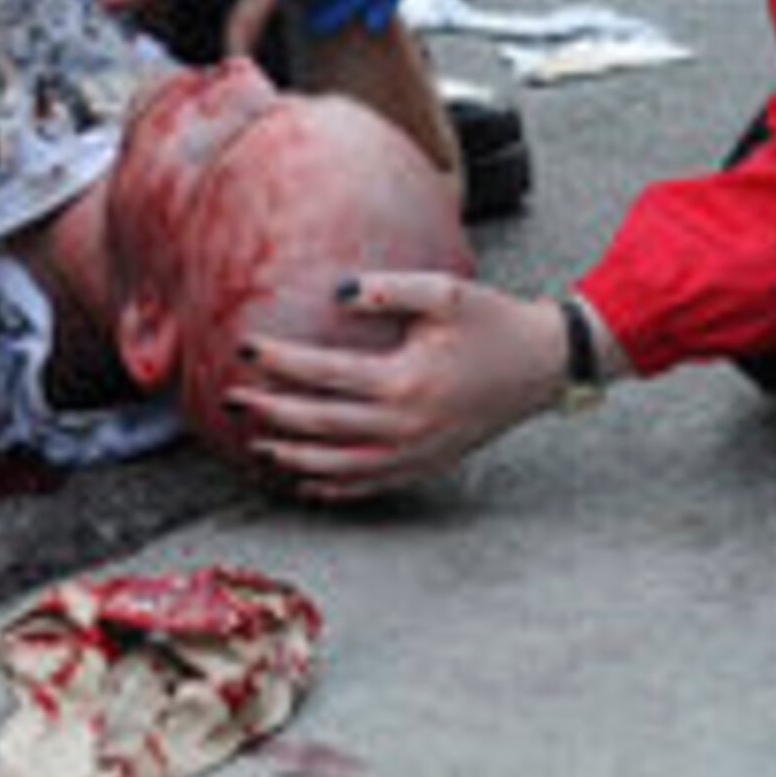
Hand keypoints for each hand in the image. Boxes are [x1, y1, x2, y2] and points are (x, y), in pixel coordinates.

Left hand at [228, 270, 570, 499]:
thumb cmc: (491, 321)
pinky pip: (369, 485)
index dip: (279, 362)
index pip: (323, 375)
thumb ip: (387, 289)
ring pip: (339, 466)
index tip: (244, 347)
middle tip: (232, 398)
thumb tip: (334, 292)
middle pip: (320, 425)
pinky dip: (332, 487)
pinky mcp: (426, 466)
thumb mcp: (444, 292)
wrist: (542, 365)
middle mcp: (404, 426)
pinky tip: (304, 482)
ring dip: (293, 456)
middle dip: (271, 412)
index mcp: (403, 381)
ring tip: (258, 443)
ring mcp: (415, 453)